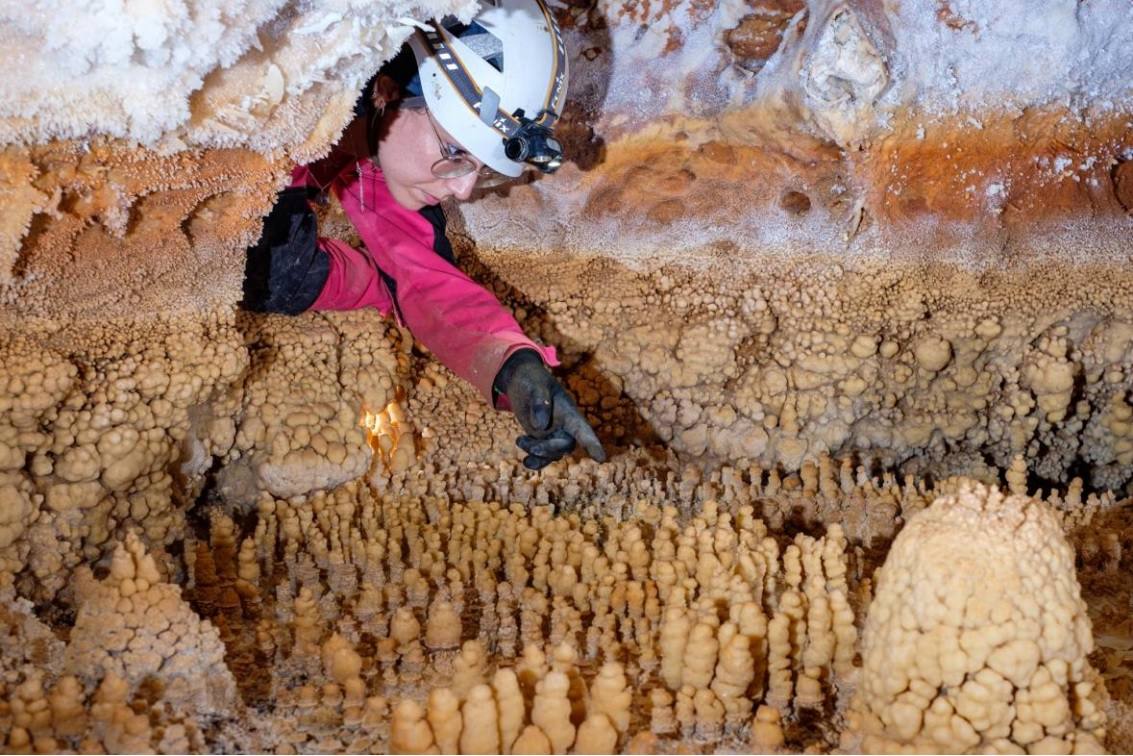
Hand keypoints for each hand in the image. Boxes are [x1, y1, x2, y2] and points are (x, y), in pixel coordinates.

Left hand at [493, 350, 606, 469]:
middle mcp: (566, 426)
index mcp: (569, 412)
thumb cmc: (532, 380)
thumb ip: (540, 403)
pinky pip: (543, 457)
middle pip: (566, 446)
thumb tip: (541, 427)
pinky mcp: (542, 440)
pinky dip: (535, 462)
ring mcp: (554, 435)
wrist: (521, 381)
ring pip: (553, 454)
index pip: (584, 430)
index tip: (601, 459)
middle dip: (548, 449)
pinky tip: (526, 462)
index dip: (593, 445)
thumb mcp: (536, 386)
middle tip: (529, 445)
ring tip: (520, 440)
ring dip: (537, 453)